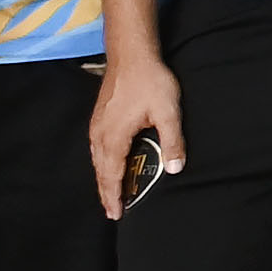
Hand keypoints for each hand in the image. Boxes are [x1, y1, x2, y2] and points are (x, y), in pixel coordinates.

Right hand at [87, 51, 183, 216]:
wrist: (131, 56)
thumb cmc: (150, 82)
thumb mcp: (168, 112)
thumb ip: (172, 141)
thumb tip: (174, 168)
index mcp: (114, 137)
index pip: (112, 175)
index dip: (114, 196)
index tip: (116, 214)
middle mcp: (100, 134)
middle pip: (101, 171)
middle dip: (107, 193)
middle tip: (113, 212)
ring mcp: (97, 125)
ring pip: (97, 160)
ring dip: (104, 178)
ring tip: (112, 194)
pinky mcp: (99, 118)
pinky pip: (97, 149)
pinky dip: (103, 163)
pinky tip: (109, 165)